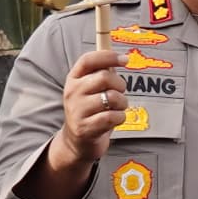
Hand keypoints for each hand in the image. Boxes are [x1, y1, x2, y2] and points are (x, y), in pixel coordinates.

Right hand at [42, 44, 129, 177]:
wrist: (77, 142)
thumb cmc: (90, 111)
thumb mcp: (90, 89)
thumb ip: (102, 73)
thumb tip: (121, 58)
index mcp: (73, 79)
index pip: (88, 60)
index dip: (109, 56)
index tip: (125, 59)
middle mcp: (73, 92)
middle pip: (104, 77)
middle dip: (120, 84)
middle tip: (120, 92)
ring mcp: (78, 110)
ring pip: (112, 97)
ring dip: (122, 103)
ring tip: (117, 108)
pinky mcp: (86, 127)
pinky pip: (113, 116)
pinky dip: (120, 117)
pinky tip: (115, 119)